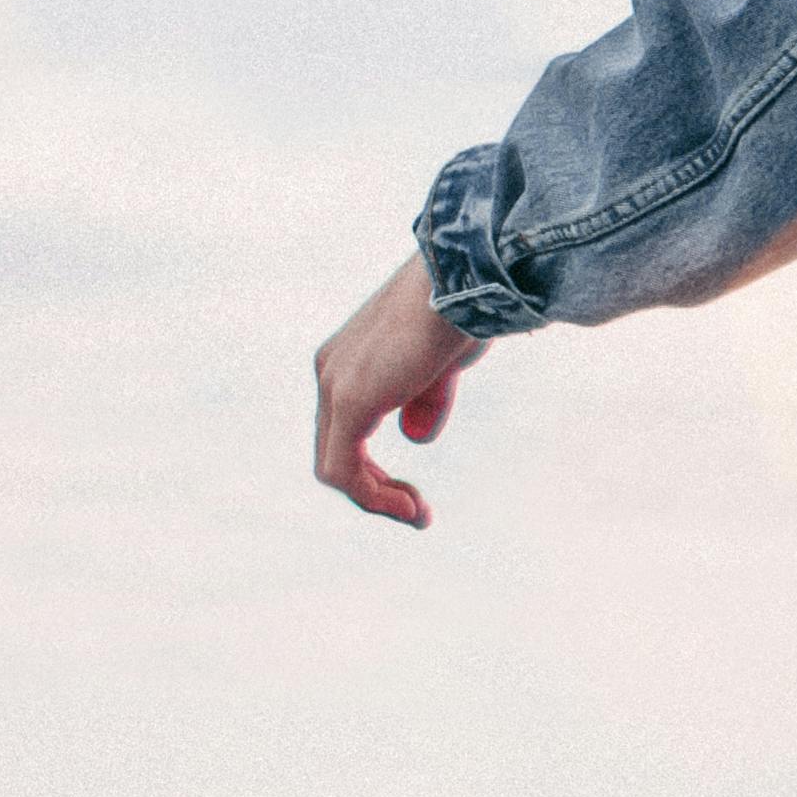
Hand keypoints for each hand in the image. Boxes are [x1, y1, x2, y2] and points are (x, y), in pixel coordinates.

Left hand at [312, 252, 475, 529]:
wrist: (466, 280)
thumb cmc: (462, 311)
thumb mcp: (443, 365)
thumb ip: (425, 399)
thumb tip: (415, 438)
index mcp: (347, 359)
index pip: (346, 428)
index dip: (374, 469)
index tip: (414, 492)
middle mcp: (330, 370)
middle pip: (335, 450)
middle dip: (374, 488)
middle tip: (416, 511)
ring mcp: (334, 385)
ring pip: (335, 467)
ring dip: (376, 499)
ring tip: (416, 515)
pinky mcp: (349, 401)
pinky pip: (342, 471)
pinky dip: (373, 497)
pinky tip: (408, 508)